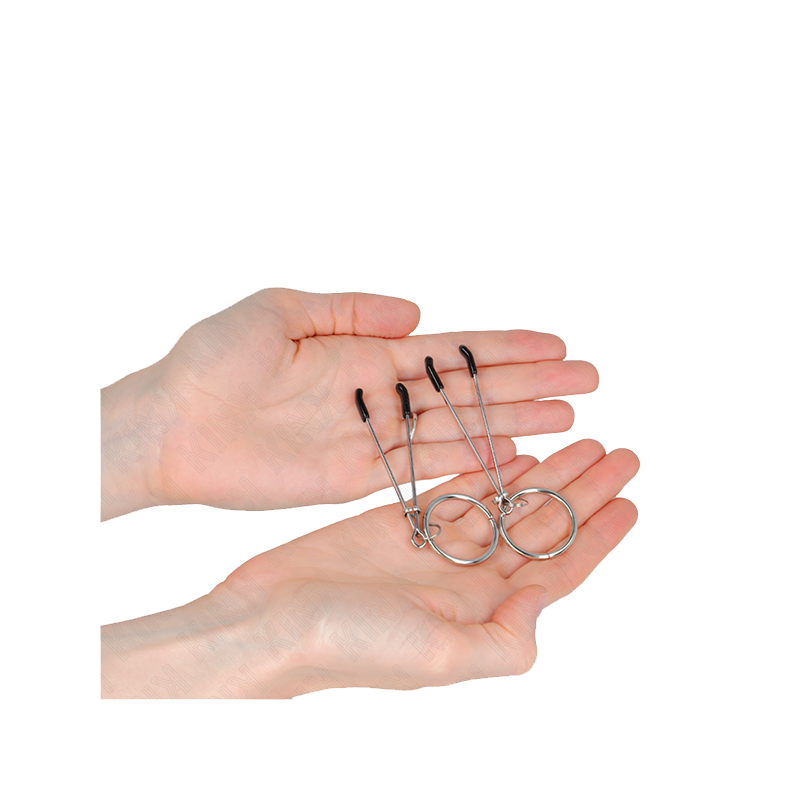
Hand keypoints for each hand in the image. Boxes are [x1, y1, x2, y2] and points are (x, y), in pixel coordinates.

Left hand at [101, 288, 597, 518]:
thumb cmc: (213, 360)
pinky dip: (466, 467)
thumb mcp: (279, 310)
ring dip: (513, 427)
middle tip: (586, 384)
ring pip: (457, 431)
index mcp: (365, 351)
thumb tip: (417, 312)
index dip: (505, 348)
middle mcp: (379, 395)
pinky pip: (421, 472)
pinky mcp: (353, 478)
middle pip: (469, 392)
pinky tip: (508, 460)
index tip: (556, 345)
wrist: (172, 426)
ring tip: (567, 422)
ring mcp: (372, 438)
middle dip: (529, 386)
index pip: (451, 350)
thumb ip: (351, 309)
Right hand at [101, 440, 637, 697]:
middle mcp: (463, 580)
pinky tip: (513, 450)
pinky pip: (453, 489)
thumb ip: (505, 638)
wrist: (269, 621)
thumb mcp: (439, 657)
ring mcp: (431, 548)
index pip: (557, 569)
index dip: (597, 535)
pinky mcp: (397, 522)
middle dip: (581, 490)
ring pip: (503, 503)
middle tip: (618, 452)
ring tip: (580, 440)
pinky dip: (485, 469)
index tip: (631, 500)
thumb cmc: (349, 645)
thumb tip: (545, 596)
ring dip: (543, 474)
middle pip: (538, 527)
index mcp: (482, 614)